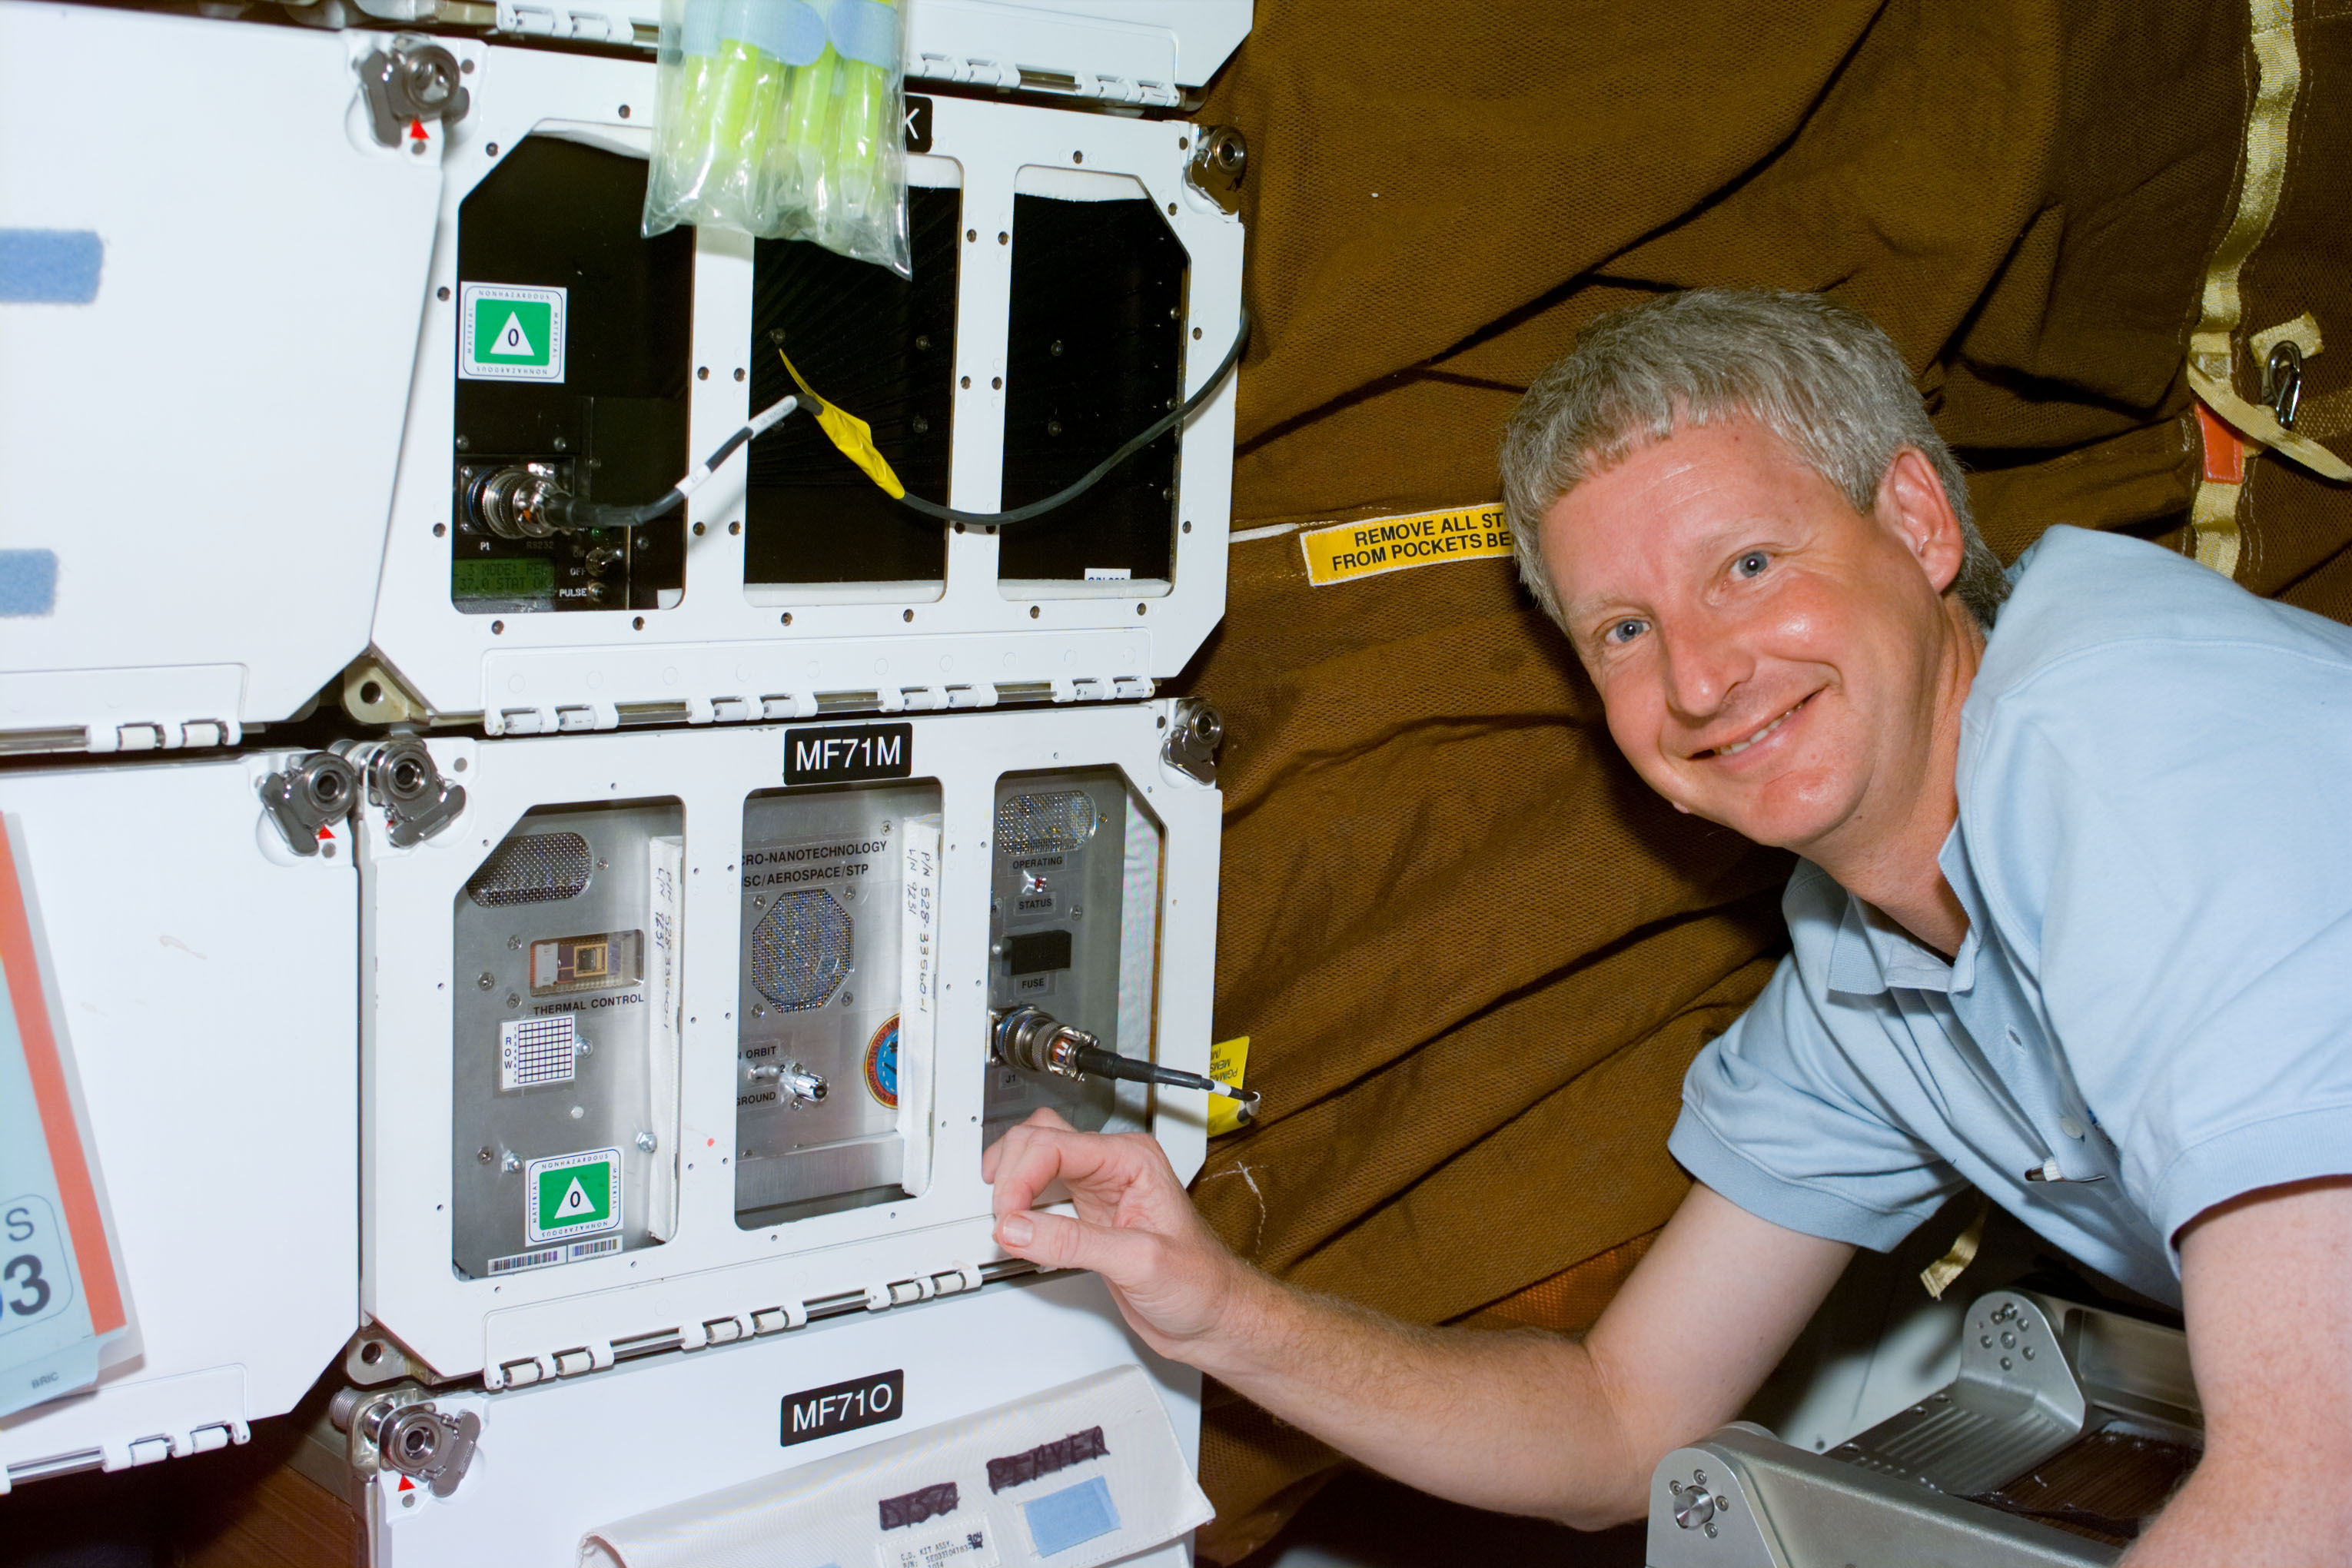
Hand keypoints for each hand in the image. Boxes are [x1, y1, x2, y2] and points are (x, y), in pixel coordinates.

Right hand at [982, 1108, 1253, 1357]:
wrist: (1213, 1318)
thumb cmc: (1201, 1283)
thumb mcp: (1138, 1261)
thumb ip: (1072, 1242)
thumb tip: (1016, 1227)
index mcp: (1132, 1159)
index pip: (1055, 1145)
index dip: (1022, 1177)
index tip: (1008, 1216)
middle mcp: (1113, 1167)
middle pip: (1038, 1138)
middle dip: (1011, 1173)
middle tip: (1004, 1218)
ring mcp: (1097, 1190)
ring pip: (1034, 1159)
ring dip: (1010, 1182)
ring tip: (1004, 1219)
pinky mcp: (1085, 1218)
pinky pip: (1039, 1194)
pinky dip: (1018, 1206)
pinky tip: (1016, 1227)